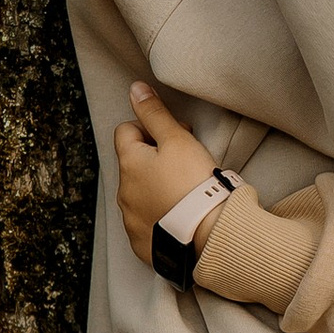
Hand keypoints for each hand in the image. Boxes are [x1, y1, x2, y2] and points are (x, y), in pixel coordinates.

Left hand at [114, 83, 216, 262]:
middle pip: (133, 164)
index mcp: (129, 163)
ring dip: (157, 188)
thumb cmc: (195, 183)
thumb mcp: (177, 139)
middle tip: (186, 163)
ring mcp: (131, 220)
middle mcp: (123, 192)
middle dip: (155, 159)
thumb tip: (135, 89)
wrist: (210, 233)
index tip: (176, 137)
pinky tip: (181, 216)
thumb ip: (154, 113)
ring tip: (186, 193)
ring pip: (139, 194)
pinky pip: (147, 224)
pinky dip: (160, 217)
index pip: (126, 131)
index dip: (150, 128)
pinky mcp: (143, 243)